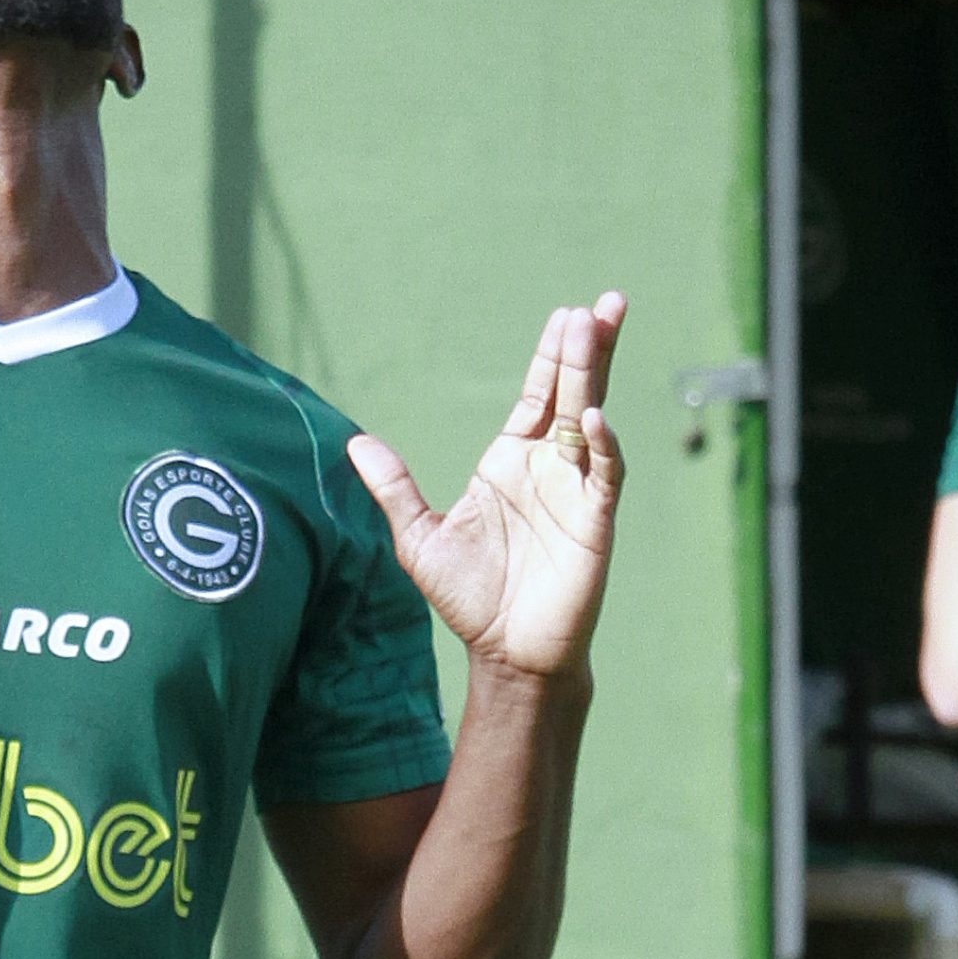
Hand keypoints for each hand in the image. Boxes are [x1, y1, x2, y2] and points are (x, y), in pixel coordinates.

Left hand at [348, 294, 626, 680]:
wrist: (505, 654)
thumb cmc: (469, 599)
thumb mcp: (421, 538)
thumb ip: (395, 489)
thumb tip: (355, 444)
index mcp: (509, 462)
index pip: (537, 395)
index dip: (552, 356)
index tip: (566, 314)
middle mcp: (547, 468)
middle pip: (571, 394)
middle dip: (586, 349)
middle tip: (600, 303)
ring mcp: (574, 492)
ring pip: (590, 421)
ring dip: (596, 378)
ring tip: (599, 329)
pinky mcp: (594, 524)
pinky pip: (602, 477)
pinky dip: (601, 448)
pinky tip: (593, 420)